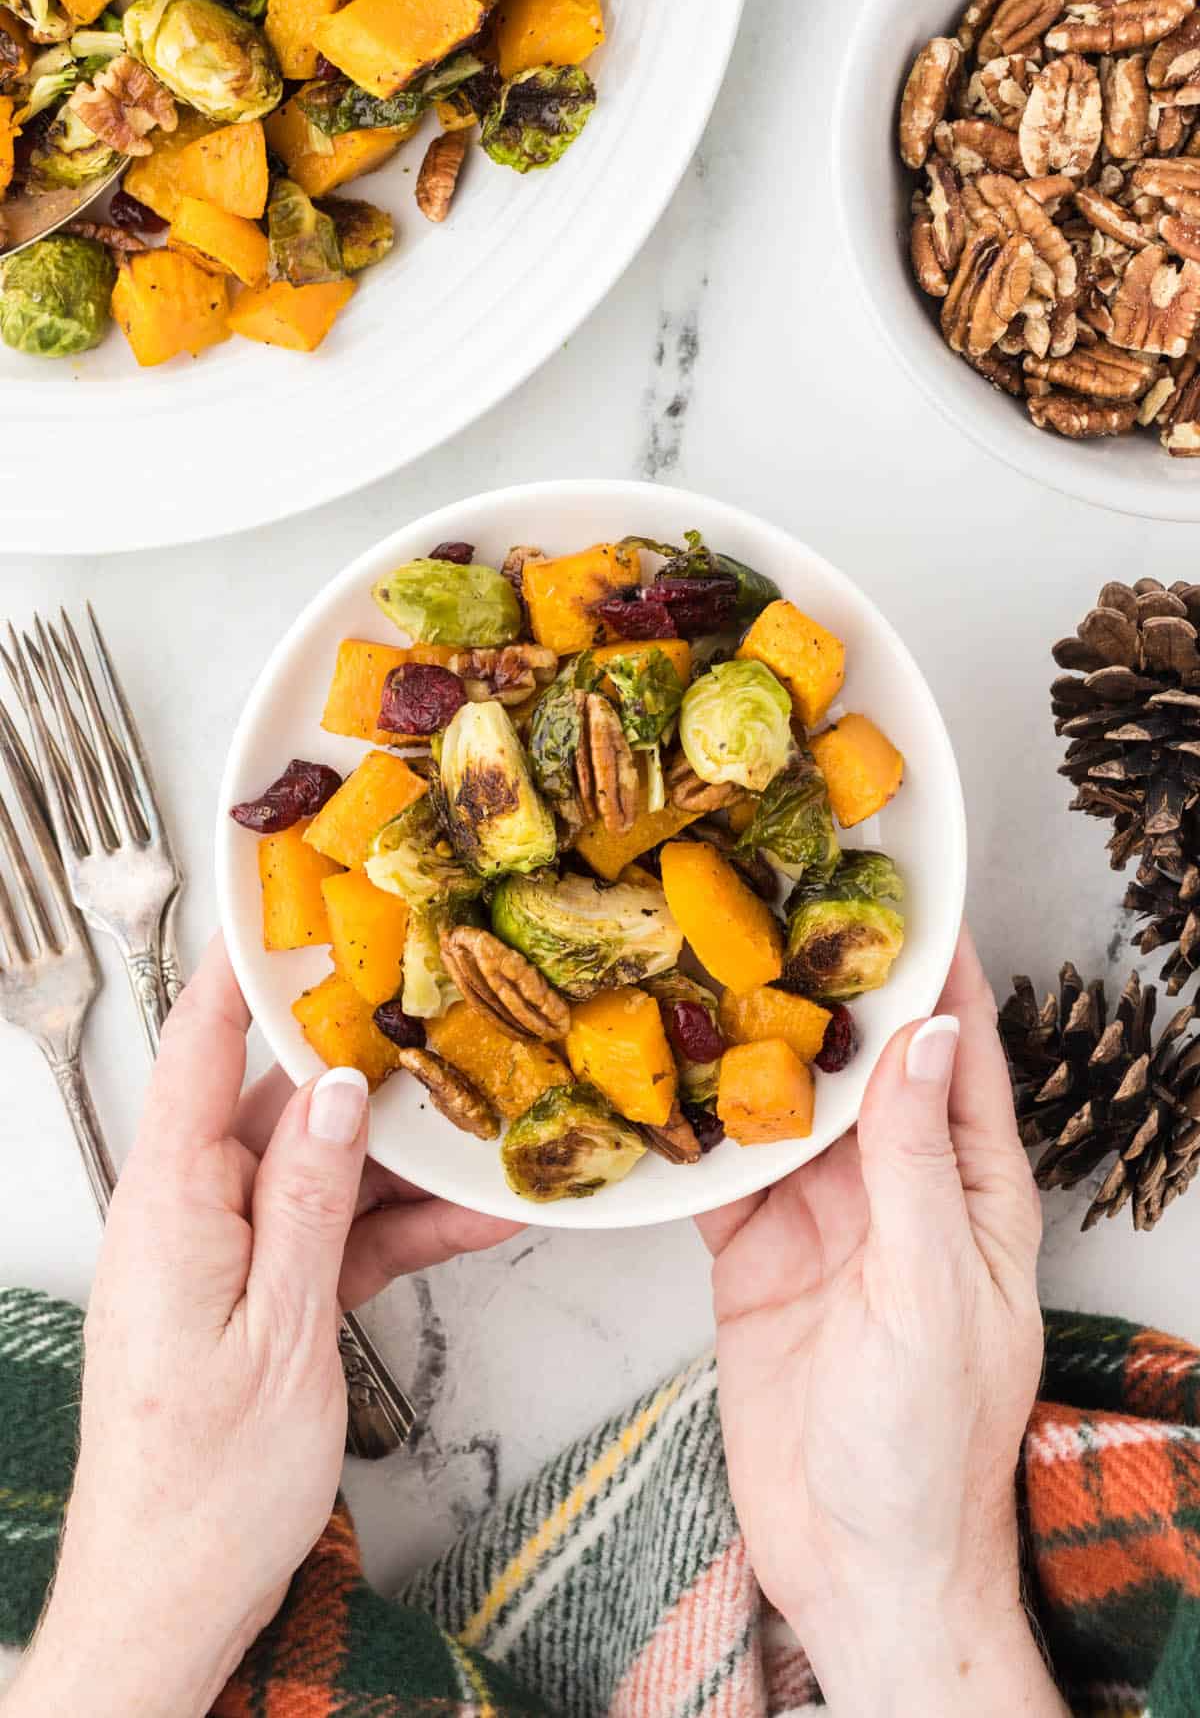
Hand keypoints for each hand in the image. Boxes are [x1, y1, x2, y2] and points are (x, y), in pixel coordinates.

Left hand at [7, 937, 520, 1717]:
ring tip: (486, 1116)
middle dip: (362, 1060)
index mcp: (170, 1205)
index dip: (240, 970)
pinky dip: (394, 1227)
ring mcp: (224, 1258)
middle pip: (278, 1103)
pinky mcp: (258, 1299)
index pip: (201, 1052)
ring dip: (400, 1156)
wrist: (172, 1604)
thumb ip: (311, 1199)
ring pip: (319, 1169)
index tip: (281, 902)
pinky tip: (473, 1217)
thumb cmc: (205, 1488)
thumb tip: (340, 1092)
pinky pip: (331, 1236)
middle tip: (438, 1006)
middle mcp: (188, 1216)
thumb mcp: (283, 1329)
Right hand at [698, 931, 1065, 1716]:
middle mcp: (896, 1187)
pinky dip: (686, 1130)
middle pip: (857, 1063)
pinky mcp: (755, 1257)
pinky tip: (649, 1079)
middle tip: (767, 897)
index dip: (934, 964)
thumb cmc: (928, 1449)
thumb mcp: (931, 1293)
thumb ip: (917, 1164)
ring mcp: (822, 1220)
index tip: (900, 881)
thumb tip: (926, 1035)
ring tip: (695, 960)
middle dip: (818, 985)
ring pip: (780, 1106)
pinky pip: (718, 1175)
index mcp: (970, 1187)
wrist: (857, 1569)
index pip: (956, 1048)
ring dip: (742, 1045)